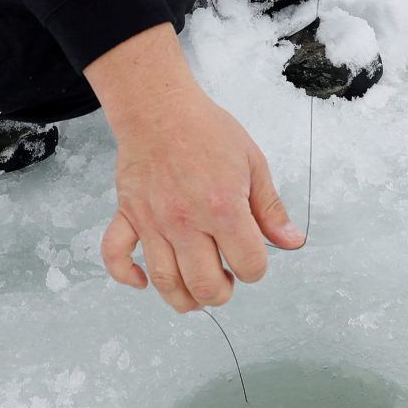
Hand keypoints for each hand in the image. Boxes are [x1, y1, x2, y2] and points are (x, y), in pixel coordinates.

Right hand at [89, 25, 300, 310]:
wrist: (159, 108)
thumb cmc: (208, 131)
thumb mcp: (253, 163)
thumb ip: (270, 208)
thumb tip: (292, 242)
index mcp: (223, 208)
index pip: (248, 264)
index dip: (256, 269)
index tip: (252, 258)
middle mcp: (185, 221)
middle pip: (206, 285)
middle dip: (223, 292)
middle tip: (227, 279)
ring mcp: (152, 221)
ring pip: (165, 282)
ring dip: (184, 299)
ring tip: (197, 293)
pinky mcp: (127, 215)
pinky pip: (115, 255)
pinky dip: (126, 276)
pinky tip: (143, 282)